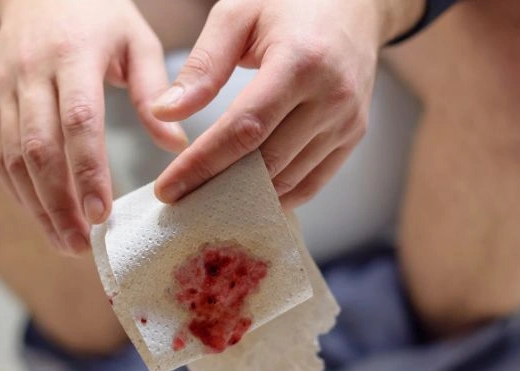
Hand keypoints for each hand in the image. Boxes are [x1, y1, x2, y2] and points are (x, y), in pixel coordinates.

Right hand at [0, 0, 186, 253]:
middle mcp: (31, 73)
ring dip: (36, 206)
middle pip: (38, 148)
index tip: (102, 214)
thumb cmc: (99, 15)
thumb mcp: (137, 40)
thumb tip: (177, 147)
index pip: (77, 122)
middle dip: (58, 202)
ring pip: (11, 157)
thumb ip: (156, 92)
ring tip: (65, 242)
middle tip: (81, 245)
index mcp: (73, 55)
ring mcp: (4, 88)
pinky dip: (18, 189)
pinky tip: (41, 215)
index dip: (87, 171)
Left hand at [151, 0, 421, 207]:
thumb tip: (164, 112)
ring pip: (288, 179)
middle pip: (266, 161)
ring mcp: (347, 121)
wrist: (355, 4)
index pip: (244, 129)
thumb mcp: (238, 16)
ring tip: (206, 200)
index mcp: (301, 62)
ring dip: (245, 196)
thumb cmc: (290, 3)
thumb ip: (203, 66)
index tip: (168, 189)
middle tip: (179, 201)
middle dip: (217, 186)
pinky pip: (312, 182)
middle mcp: (331, 97)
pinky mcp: (353, 135)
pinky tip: (247, 197)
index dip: (203, 164)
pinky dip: (277, 195)